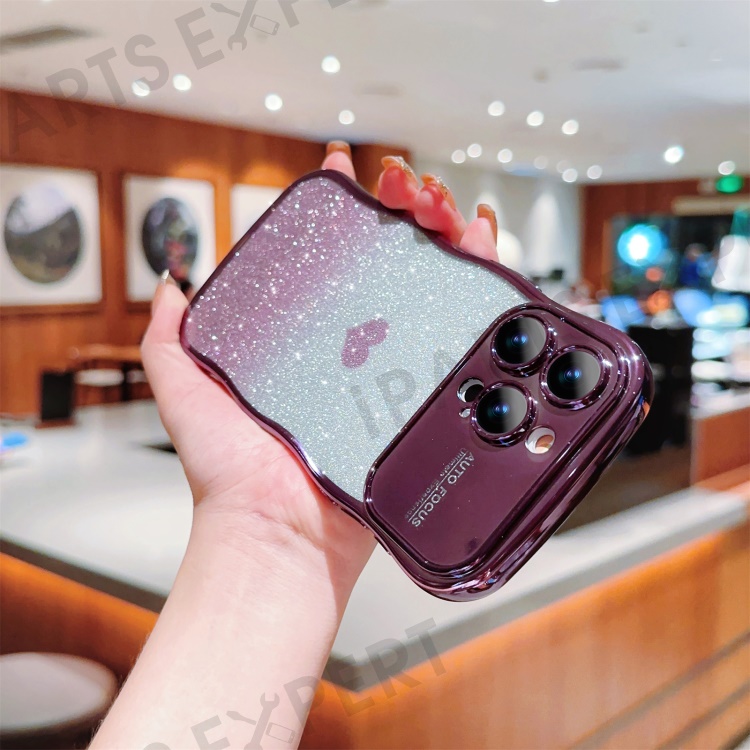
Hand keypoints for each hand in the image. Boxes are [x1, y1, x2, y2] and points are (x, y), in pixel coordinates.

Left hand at [141, 142, 499, 597]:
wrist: (280, 530)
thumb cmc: (232, 472)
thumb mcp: (185, 391)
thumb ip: (170, 340)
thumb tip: (170, 286)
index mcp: (302, 337)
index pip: (324, 254)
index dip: (335, 206)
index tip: (341, 170)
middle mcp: (349, 347)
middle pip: (385, 258)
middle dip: (400, 207)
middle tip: (404, 185)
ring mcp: (389, 366)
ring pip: (427, 282)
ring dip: (439, 230)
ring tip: (439, 202)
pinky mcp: (422, 389)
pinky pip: (459, 328)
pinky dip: (477, 281)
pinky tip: (479, 245)